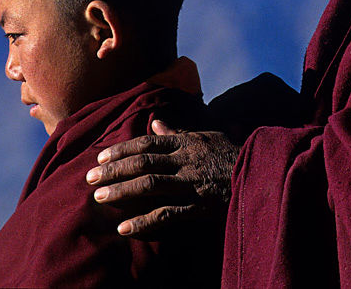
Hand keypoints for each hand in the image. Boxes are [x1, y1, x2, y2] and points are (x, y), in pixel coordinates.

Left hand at [86, 119, 237, 237]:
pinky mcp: (198, 206)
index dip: (122, 149)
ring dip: (122, 191)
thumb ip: (179, 132)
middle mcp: (185, 161)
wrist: (261, 174)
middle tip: (89, 178)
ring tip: (99, 198)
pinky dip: (144, 222)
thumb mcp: (207, 137)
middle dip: (114, 170)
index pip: (147, 143)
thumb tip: (156, 121)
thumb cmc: (232, 155)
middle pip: (142, 162)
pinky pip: (167, 214)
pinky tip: (124, 228)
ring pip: (150, 186)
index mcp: (186, 143)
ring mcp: (191, 184)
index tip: (100, 157)